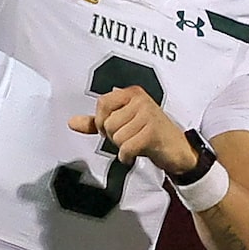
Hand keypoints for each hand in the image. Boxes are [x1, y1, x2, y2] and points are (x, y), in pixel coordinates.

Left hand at [68, 85, 196, 170]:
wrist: (176, 149)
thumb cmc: (149, 133)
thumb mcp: (123, 123)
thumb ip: (96, 122)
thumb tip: (72, 122)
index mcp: (131, 93)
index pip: (102, 103)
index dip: (101, 120)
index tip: (111, 128)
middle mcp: (140, 99)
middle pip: (108, 123)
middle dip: (114, 137)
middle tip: (129, 138)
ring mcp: (148, 114)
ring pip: (117, 137)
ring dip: (123, 147)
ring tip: (136, 144)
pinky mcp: (153, 132)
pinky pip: (126, 147)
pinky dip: (127, 156)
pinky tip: (136, 154)